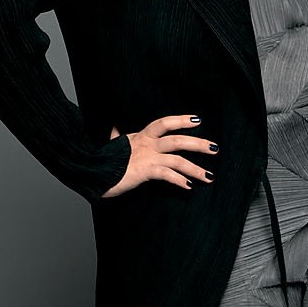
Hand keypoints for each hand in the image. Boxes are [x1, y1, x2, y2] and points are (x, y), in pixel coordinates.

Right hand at [102, 115, 217, 197]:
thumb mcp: (113, 146)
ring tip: (209, 177)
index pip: (163, 123)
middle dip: (198, 143)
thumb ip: (117, 137)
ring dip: (195, 168)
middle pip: (177, 139)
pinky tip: (189, 186)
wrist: (92, 173)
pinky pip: (167, 174)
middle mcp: (146, 144)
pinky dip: (179, 180)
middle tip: (215, 148)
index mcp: (140, 136)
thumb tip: (114, 128)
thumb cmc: (102, 161)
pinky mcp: (144, 171)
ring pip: (177, 159)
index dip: (181, 120)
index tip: (197, 121)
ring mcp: (146, 157)